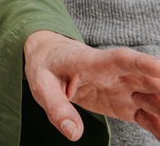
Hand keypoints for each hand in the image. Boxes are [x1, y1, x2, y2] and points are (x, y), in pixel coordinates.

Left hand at [24, 30, 159, 140]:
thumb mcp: (42, 84)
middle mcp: (118, 75)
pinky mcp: (127, 105)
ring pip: (155, 101)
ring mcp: (126, 91)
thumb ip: (57, 107)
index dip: (144, 64)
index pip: (123, 60)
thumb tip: (72, 133)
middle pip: (150, 82)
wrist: (50, 57)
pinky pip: (149, 117)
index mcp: (94, 62)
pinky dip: (159, 128)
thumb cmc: (46, 65)